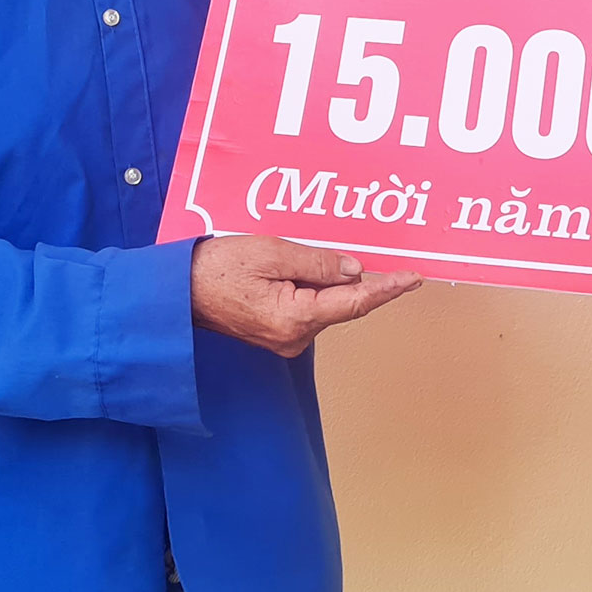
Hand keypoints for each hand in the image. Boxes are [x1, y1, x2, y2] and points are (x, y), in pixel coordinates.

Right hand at [191, 234, 419, 355]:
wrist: (178, 292)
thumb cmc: (217, 268)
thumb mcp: (272, 253)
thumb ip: (318, 263)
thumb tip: (355, 271)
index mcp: (296, 318)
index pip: (355, 302)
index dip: (387, 288)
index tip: (413, 278)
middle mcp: (295, 337)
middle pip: (343, 304)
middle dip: (358, 280)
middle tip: (378, 257)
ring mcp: (286, 338)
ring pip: (325, 304)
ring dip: (330, 280)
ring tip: (311, 254)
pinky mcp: (277, 332)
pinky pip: (308, 306)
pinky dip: (313, 287)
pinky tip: (302, 267)